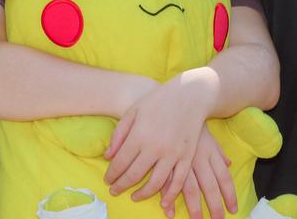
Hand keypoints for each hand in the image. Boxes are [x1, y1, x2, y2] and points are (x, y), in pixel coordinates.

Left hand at [103, 71, 216, 205]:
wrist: (189, 94)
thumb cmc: (158, 100)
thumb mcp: (133, 111)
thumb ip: (119, 134)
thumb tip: (107, 157)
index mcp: (139, 135)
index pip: (120, 163)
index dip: (112, 175)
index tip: (107, 181)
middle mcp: (155, 147)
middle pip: (134, 175)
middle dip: (121, 186)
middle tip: (114, 191)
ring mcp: (173, 153)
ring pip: (155, 183)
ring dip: (142, 194)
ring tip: (134, 196)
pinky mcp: (187, 156)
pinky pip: (178, 181)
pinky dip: (170, 195)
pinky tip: (162, 202)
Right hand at [172, 128, 235, 218]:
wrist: (169, 106)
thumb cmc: (190, 123)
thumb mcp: (208, 136)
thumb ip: (219, 152)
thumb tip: (229, 165)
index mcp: (210, 153)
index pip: (224, 177)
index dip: (229, 195)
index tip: (233, 210)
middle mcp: (198, 159)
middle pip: (209, 187)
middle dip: (214, 206)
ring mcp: (181, 160)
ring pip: (190, 188)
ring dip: (194, 206)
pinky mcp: (164, 160)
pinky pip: (167, 182)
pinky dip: (168, 197)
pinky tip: (169, 211)